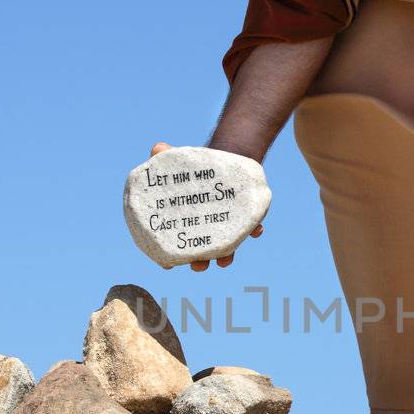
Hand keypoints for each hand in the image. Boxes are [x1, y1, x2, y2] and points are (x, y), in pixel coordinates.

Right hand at [150, 142, 263, 270]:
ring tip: (224, 261)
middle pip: (201, 254)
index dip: (171, 258)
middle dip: (200, 262)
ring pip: (227, 248)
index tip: (169, 265)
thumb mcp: (178, 161)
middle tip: (198, 265)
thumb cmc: (194, 167)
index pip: (176, 246)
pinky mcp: (244, 218)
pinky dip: (254, 230)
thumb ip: (165, 157)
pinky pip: (251, 228)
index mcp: (186, 223)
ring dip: (227, 257)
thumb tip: (156, 148)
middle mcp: (205, 230)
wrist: (224, 159)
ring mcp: (225, 226)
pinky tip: (256, 230)